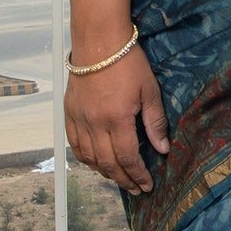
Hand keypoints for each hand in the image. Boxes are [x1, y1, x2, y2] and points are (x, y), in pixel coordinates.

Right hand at [63, 43, 169, 192]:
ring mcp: (79, 118)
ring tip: (119, 178)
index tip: (147, 185)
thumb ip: (155, 122)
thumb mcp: (149, 90)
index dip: (138, 175)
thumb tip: (162, 148)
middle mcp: (94, 123)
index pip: (128, 158)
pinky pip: (75, 144)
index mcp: (116, 118)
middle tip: (136, 189)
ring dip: (105, 172)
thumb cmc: (127, 61)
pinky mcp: (69, 112)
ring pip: (89, 158)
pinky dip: (85, 158)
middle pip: (108, 163)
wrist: (98, 41)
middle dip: (124, 180)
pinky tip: (96, 163)